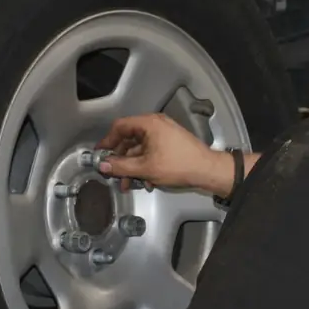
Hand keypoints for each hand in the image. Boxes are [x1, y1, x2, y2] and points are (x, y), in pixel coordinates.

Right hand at [96, 114, 234, 195]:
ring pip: (139, 148)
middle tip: (114, 174)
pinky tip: (146, 181)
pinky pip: (150, 151)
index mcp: (149, 124)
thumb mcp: (145, 168)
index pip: (120, 126)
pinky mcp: (169, 143)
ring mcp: (163, 133)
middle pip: (129, 139)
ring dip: (133, 166)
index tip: (100, 154)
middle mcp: (155, 124)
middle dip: (121, 159)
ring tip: (130, 184)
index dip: (107, 141)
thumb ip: (121, 166)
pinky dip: (145, 165)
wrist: (207, 170)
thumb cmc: (179, 165)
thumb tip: (103, 165)